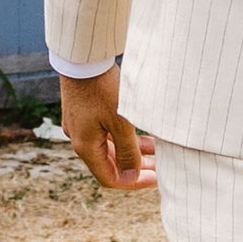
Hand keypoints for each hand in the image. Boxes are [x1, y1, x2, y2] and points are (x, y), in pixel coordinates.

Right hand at [60, 66, 155, 189]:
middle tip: (161, 169)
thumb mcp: (121, 121)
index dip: (133, 183)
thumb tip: (132, 176)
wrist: (83, 58)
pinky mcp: (86, 113)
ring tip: (158, 153)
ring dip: (133, 153)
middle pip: (110, 164)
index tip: (156, 180)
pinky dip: (125, 138)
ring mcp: (82, 126)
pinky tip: (144, 135)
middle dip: (136, 169)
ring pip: (111, 148)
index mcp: (86, 146)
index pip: (109, 178)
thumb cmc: (102, 89)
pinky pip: (108, 134)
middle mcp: (81, 139)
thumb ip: (128, 151)